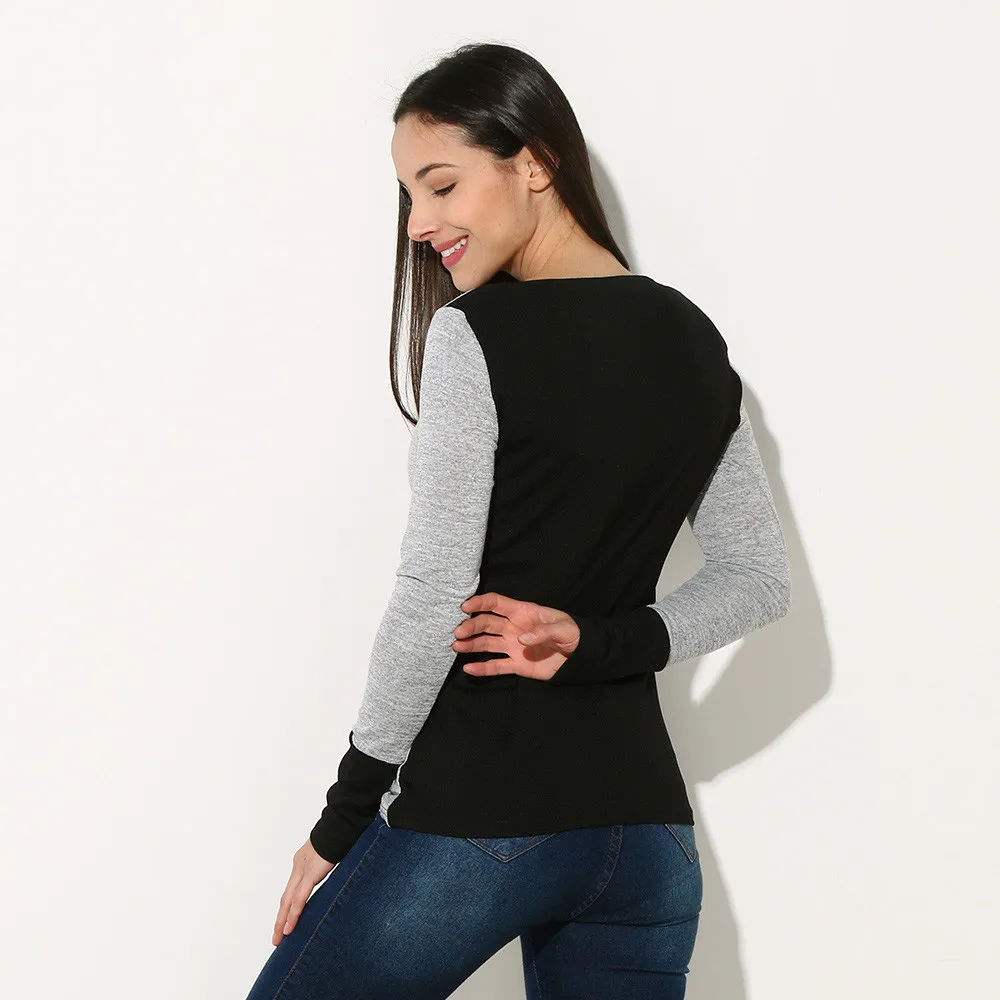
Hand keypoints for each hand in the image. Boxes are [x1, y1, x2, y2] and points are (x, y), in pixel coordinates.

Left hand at [271, 837, 333, 945]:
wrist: (340, 826)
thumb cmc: (340, 836)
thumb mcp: (331, 854)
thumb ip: (328, 866)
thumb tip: (336, 872)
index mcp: (303, 862)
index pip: (292, 889)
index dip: (288, 906)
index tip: (286, 920)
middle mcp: (298, 867)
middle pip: (285, 898)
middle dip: (280, 918)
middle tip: (277, 937)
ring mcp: (302, 871)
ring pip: (287, 902)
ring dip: (282, 922)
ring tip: (279, 938)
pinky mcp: (309, 875)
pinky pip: (298, 900)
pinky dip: (293, 915)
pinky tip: (288, 928)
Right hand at [453, 592, 580, 680]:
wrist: (580, 656)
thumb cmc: (573, 634)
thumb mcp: (563, 628)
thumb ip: (543, 631)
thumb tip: (521, 638)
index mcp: (523, 613)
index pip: (497, 603)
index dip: (480, 603)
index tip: (465, 607)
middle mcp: (513, 628)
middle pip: (487, 623)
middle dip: (471, 625)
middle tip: (458, 632)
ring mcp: (513, 646)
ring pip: (487, 643)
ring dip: (471, 644)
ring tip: (457, 646)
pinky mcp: (516, 665)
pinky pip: (496, 666)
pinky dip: (482, 668)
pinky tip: (468, 668)